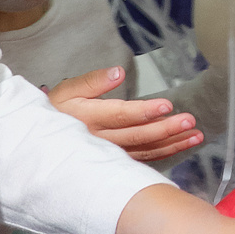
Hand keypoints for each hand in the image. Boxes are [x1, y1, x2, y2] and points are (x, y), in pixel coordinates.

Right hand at [47, 68, 200, 161]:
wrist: (39, 141)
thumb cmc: (56, 110)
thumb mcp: (68, 90)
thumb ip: (93, 81)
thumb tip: (118, 72)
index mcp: (90, 118)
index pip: (121, 115)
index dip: (144, 112)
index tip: (166, 106)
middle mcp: (101, 140)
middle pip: (137, 136)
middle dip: (166, 129)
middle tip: (189, 121)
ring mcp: (110, 153)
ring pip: (144, 150)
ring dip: (172, 144)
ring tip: (195, 135)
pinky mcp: (115, 161)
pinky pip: (143, 158)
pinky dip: (164, 154)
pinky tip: (182, 146)